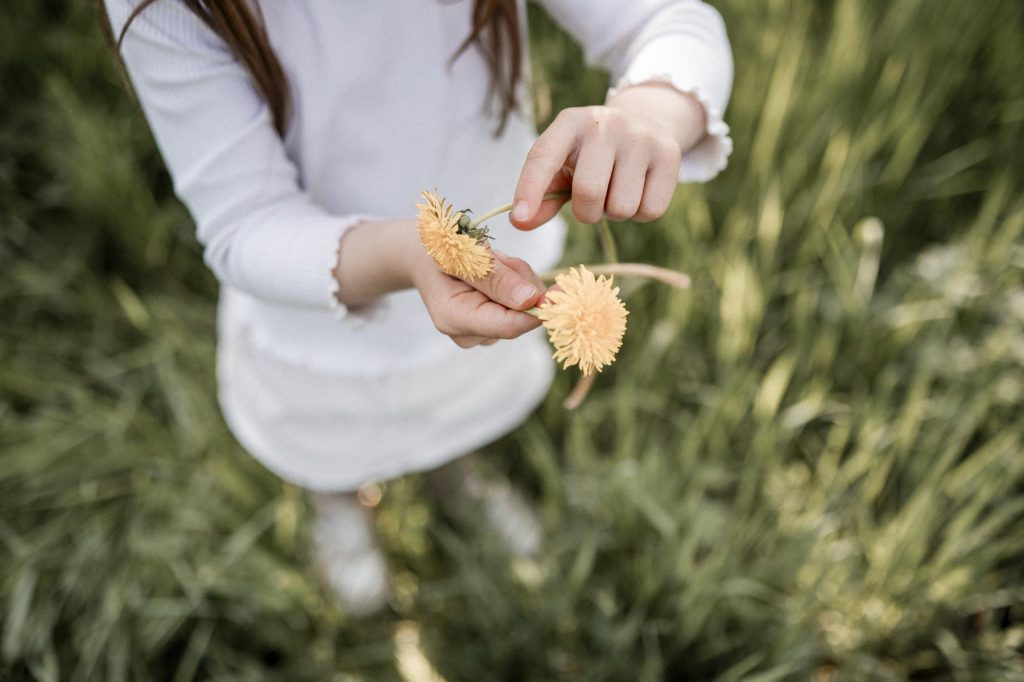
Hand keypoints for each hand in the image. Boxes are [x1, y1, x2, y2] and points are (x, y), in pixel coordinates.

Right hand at [334, 219, 547, 347]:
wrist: (420, 252)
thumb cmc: (439, 246)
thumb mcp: (464, 252)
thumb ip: (496, 278)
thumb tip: (531, 301)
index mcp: (453, 318)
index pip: (508, 325)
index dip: (540, 310)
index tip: (564, 291)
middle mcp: (466, 334)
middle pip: (519, 317)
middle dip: (522, 284)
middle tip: (501, 257)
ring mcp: (478, 334)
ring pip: (522, 309)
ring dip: (518, 280)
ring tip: (491, 261)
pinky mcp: (489, 326)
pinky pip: (517, 307)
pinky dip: (514, 285)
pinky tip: (494, 273)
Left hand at [510, 84, 706, 228]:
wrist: (646, 122)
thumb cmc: (592, 154)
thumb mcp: (563, 165)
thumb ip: (542, 194)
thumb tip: (521, 222)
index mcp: (570, 122)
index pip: (543, 157)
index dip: (529, 190)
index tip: (519, 219)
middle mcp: (605, 124)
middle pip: (589, 193)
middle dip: (587, 213)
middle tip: (592, 202)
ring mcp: (640, 136)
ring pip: (621, 208)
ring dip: (614, 213)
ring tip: (617, 191)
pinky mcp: (669, 154)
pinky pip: (649, 211)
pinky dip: (640, 214)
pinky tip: (639, 191)